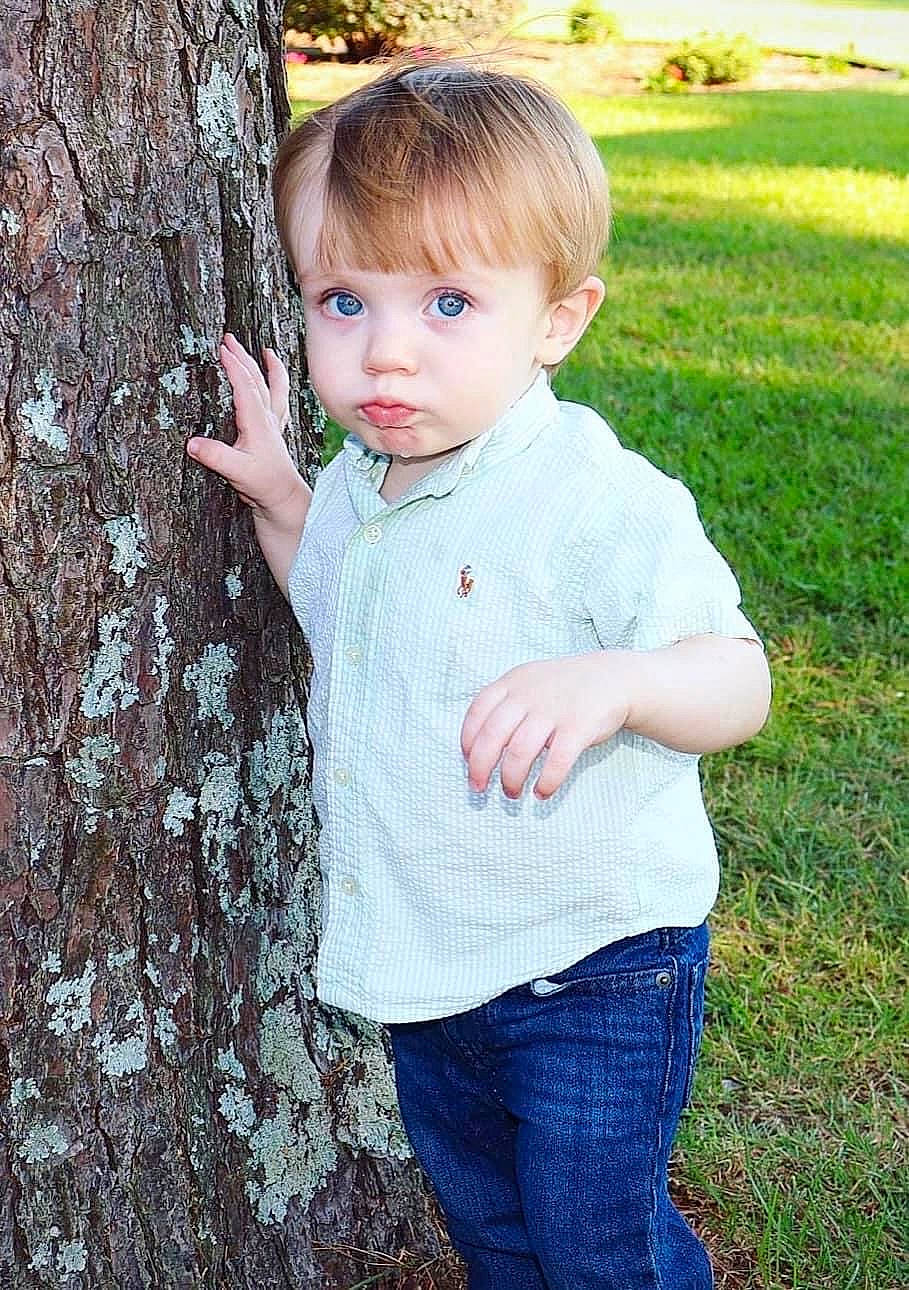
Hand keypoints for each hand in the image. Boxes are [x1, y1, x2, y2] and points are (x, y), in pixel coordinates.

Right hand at [186, 333, 300, 517]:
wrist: (284, 499)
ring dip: (268, 368)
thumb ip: (216, 456)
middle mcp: (267, 419)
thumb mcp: (237, 472)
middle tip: (228, 339)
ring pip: (272, 389)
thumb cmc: (264, 485)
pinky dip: (278, 388)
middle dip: (243, 358)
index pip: (245, 387)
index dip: (234, 367)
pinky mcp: (275, 433)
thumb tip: (192, 443)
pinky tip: (276, 382)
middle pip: (257, 380)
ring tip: (266, 351)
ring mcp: (273, 425)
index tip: (222, 349)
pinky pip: (279, 403)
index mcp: (257, 423)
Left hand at [460, 653, 633, 800]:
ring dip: (511, 779)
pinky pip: (557, 762)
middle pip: (493, 736)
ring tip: (512, 794)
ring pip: (520, 752)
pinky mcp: (579, 727)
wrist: (612, 678)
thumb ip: (504, 705)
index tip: (467, 760)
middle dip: (480, 767)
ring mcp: (554, 710)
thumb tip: (477, 746)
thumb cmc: (563, 689)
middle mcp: (529, 695)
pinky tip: (542, 793)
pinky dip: (546, 782)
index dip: (467, 740)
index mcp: (513, 682)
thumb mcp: (529, 682)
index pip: (478, 712)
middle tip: (479, 788)